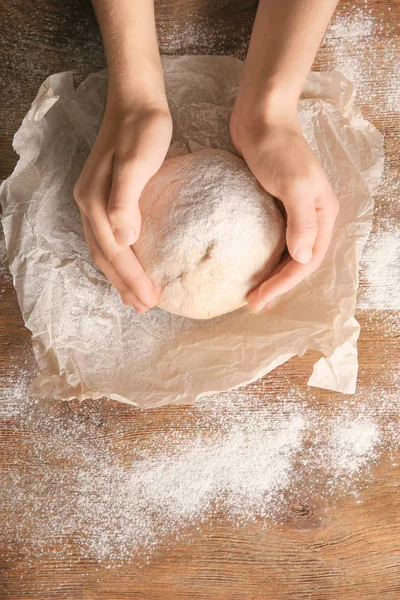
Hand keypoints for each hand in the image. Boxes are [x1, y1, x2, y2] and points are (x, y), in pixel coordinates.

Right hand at [73, 101, 171, 312]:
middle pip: (104, 256)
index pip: (113, 252)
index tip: (151, 301)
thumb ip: (126, 201)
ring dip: (119, 275)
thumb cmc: (143, 130)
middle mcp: (89, 204)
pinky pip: (108, 236)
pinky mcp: (106, 194)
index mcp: (95, 202)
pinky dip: (119, 257)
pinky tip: (132, 261)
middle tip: (144, 307)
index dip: (131, 279)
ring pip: (104, 248)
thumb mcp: (137, 162)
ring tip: (136, 296)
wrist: (136, 101)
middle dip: (123, 285)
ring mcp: (94, 200)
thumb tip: (124, 241)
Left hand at [230, 108, 338, 311]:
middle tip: (252, 303)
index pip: (306, 262)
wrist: (260, 115)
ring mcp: (291, 211)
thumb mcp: (293, 183)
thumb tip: (303, 259)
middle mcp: (310, 217)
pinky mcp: (271, 205)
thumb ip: (300, 221)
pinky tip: (242, 263)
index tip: (258, 300)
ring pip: (283, 253)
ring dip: (269, 274)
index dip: (284, 285)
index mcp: (322, 214)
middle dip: (277, 285)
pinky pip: (268, 238)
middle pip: (296, 262)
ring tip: (249, 291)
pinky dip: (259, 255)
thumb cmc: (277, 147)